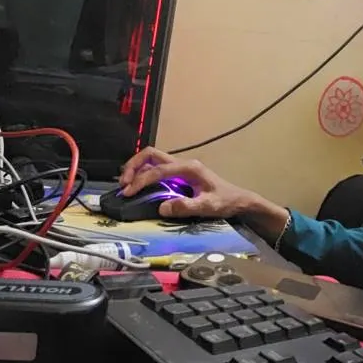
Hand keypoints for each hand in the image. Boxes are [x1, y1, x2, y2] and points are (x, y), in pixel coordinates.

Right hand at [118, 148, 288, 235]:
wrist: (239, 200)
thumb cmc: (225, 202)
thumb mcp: (208, 207)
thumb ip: (186, 207)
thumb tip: (162, 207)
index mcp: (188, 168)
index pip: (158, 170)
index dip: (141, 181)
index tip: (128, 193)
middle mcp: (183, 163)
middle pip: (151, 155)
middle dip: (134, 166)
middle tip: (123, 184)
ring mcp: (181, 167)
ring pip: (152, 159)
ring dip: (137, 168)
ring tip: (126, 184)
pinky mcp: (180, 174)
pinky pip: (157, 167)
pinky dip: (144, 172)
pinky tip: (138, 185)